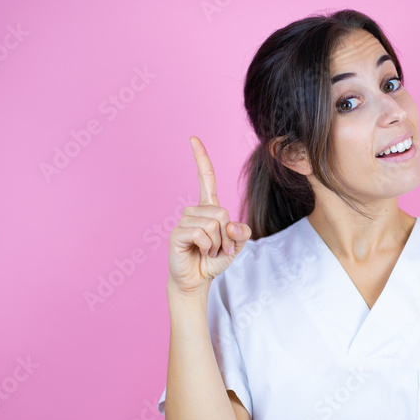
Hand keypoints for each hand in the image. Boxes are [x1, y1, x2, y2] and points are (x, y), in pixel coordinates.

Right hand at [167, 136, 251, 297]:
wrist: (197, 280)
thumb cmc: (214, 261)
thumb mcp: (236, 247)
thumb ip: (242, 234)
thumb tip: (232, 224)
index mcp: (209, 208)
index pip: (206, 179)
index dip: (201, 159)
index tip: (193, 138)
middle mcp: (195, 211)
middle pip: (222, 212)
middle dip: (227, 236)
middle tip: (219, 249)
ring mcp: (184, 221)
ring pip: (213, 224)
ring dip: (217, 244)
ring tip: (208, 252)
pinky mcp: (177, 233)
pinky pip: (201, 234)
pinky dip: (207, 247)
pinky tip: (200, 253)